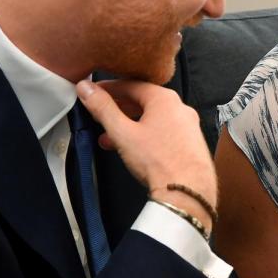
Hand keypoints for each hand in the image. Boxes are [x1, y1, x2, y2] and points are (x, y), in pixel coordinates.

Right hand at [77, 79, 216, 225]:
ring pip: (152, 119)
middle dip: (117, 110)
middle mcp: (180, 108)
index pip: (131, 85)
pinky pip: (163, 132)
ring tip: (109, 138)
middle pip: (142, 101)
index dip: (108, 88)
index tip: (93, 92)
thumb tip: (87, 88)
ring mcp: (188, 126)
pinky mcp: (190, 143)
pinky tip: (131, 149)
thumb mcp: (122, 132)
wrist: (187, 192)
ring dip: (128, 126)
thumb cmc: (159, 161)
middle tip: (99, 115)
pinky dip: (144, 136)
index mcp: (165, 99)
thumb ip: (103, 108)